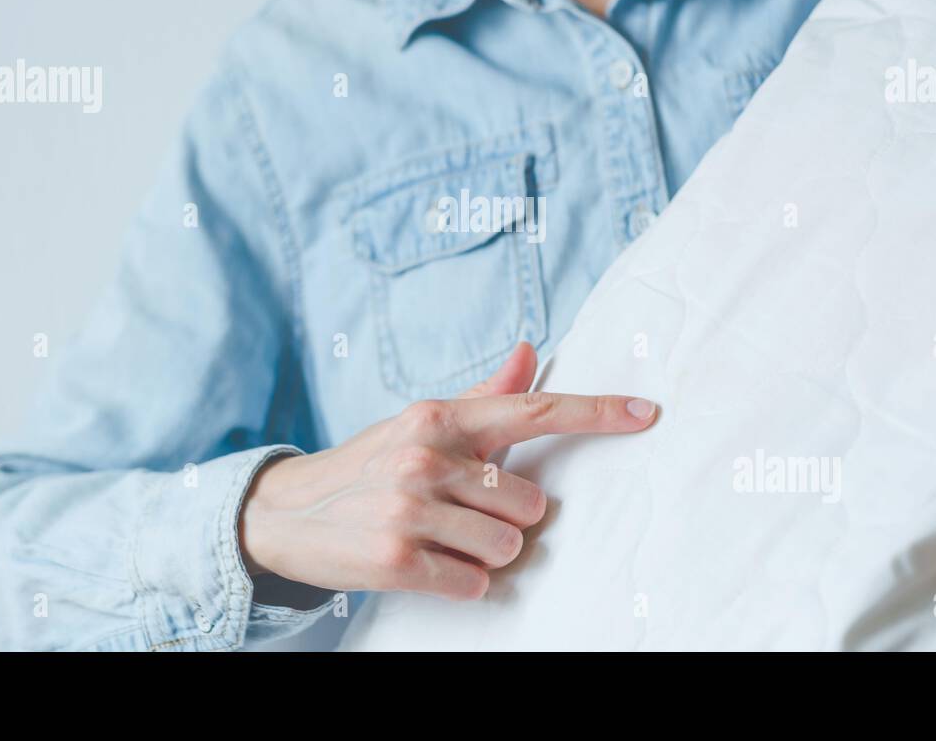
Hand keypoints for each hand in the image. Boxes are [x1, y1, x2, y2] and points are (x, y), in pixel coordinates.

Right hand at [239, 342, 658, 599]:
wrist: (288, 512)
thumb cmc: (371, 464)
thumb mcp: (423, 422)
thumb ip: (486, 394)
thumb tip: (532, 350)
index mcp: (441, 417)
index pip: (535, 410)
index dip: (598, 413)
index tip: (648, 413)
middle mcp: (427, 455)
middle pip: (531, 504)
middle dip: (508, 520)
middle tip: (462, 514)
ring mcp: (409, 507)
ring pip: (507, 548)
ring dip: (486, 555)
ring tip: (445, 540)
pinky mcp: (395, 559)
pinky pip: (473, 584)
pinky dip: (462, 583)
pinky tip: (431, 565)